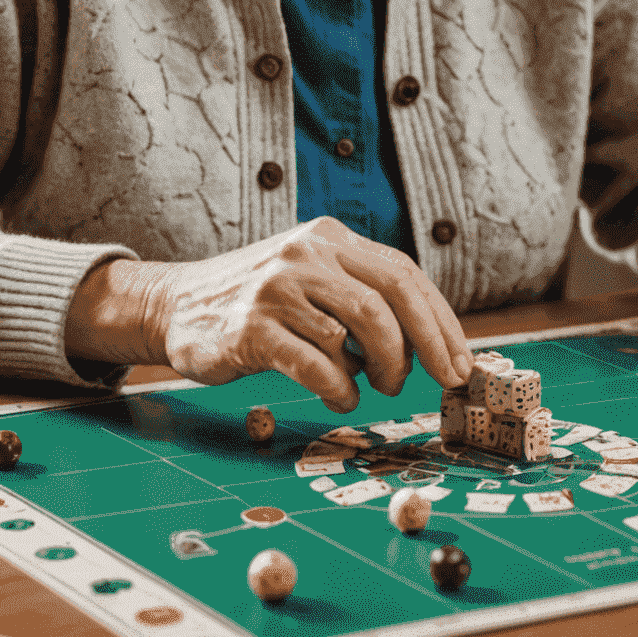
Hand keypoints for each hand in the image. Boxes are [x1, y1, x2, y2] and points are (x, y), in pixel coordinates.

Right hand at [136, 217, 472, 411]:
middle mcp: (306, 254)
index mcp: (328, 239)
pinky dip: (341, 389)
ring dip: (381, 368)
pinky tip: (340, 397)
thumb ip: (361, 296)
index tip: (461, 361)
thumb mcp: (312, 279)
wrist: (176, 305)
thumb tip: (430, 342)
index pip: (402, 272)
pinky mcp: (252, 328)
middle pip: (389, 296)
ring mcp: (278, 289)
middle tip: (443, 380)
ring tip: (375, 385)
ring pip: (360, 327)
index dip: (440, 319)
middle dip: (428, 343)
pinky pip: (318, 364)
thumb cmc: (258, 303)